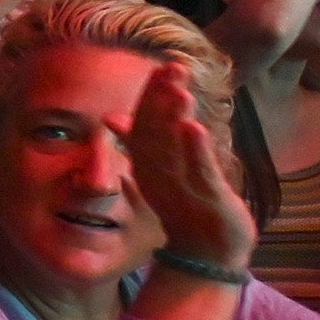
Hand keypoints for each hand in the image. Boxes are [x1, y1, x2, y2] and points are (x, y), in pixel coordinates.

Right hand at [126, 60, 258, 270]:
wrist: (206, 254)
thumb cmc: (186, 208)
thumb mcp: (160, 171)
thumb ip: (140, 141)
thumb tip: (112, 117)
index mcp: (149, 163)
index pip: (144, 123)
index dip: (152, 95)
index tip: (161, 66)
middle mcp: (160, 173)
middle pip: (155, 130)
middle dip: (163, 99)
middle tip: (172, 67)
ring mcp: (181, 186)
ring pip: (173, 149)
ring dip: (175, 120)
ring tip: (180, 92)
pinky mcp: (206, 200)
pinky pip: (197, 173)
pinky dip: (194, 151)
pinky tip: (193, 128)